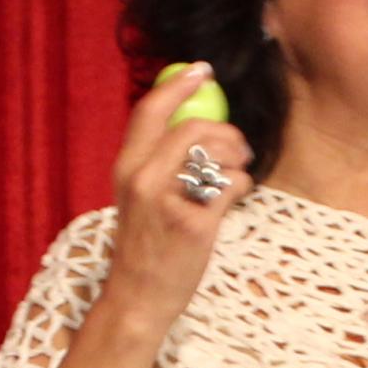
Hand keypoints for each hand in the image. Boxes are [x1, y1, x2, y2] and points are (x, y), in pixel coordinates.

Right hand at [94, 63, 248, 341]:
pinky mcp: (194, 224)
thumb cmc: (144, 247)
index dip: (179, 84)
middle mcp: (142, 179)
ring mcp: (167, 201)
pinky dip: (242, 186)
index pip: (150, 111)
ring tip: (240, 170)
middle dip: (226, 130)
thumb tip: (191, 125)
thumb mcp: (136, 198)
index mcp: (126, 168)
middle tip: (239, 146)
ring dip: (238, 156)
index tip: (203, 70)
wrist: (139, 297)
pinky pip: (231, 185)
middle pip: (193, 127)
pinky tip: (237, 197)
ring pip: (215, 153)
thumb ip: (154, 162)